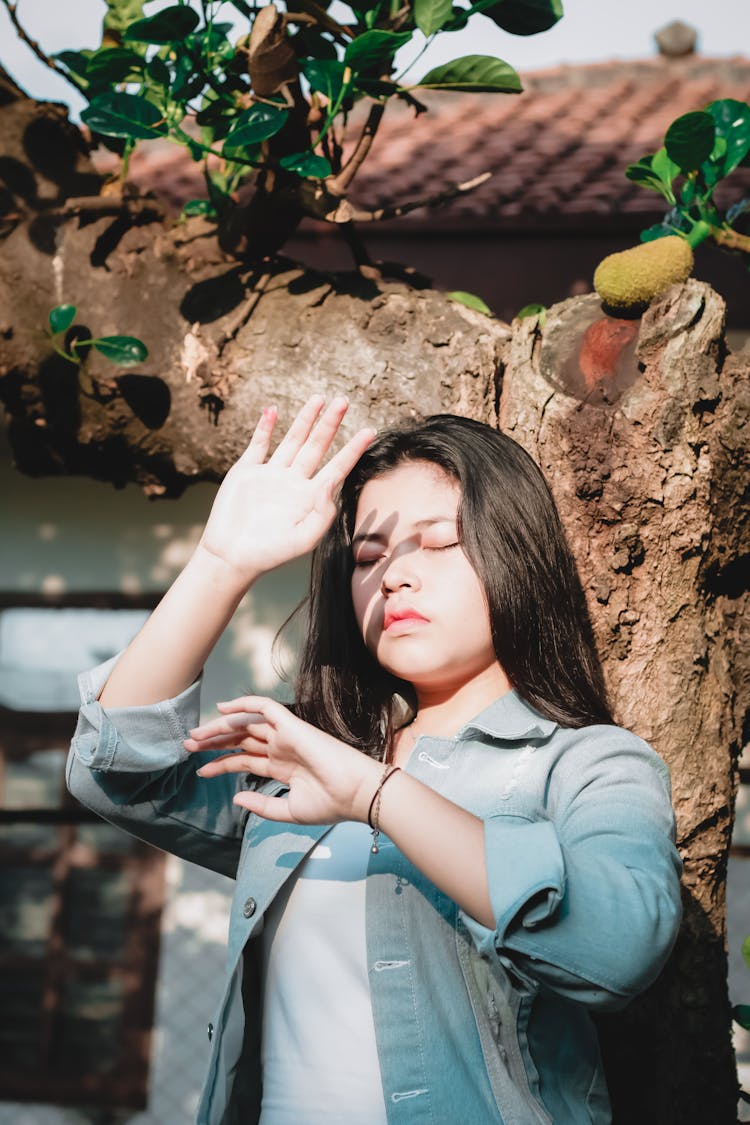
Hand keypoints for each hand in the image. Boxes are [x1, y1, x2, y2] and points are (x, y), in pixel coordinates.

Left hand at [183, 697, 381, 825]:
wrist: (354, 794)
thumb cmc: (331, 804)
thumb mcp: (289, 812)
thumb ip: (261, 806)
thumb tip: (235, 798)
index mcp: (282, 768)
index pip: (244, 762)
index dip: (221, 765)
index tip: (200, 772)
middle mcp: (281, 749)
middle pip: (240, 740)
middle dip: (213, 743)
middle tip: (188, 746)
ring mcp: (286, 736)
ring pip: (246, 724)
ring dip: (219, 727)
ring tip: (196, 735)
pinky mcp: (292, 725)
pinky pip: (263, 707)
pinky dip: (243, 705)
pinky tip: (222, 709)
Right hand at [196, 396, 375, 583]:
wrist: (231, 556)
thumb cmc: (270, 554)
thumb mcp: (304, 539)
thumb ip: (322, 513)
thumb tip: (330, 483)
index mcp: (310, 497)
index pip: (337, 467)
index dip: (353, 449)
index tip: (369, 431)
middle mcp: (293, 482)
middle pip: (316, 446)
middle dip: (330, 424)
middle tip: (343, 400)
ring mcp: (270, 474)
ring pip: (292, 440)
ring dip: (304, 419)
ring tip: (318, 398)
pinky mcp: (246, 472)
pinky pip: (258, 445)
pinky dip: (265, 427)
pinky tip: (273, 411)